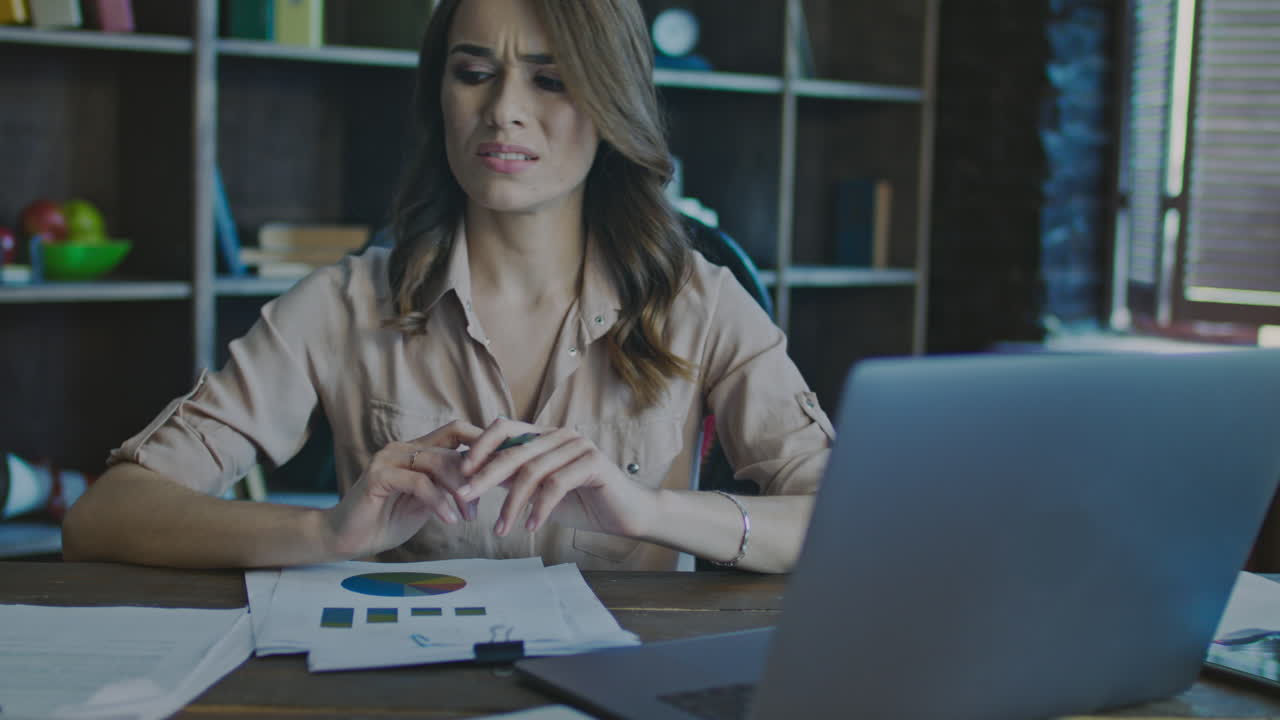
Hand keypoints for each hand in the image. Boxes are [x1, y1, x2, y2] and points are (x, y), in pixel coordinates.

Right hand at [323, 420, 482, 558]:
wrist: (348, 538)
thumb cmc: (388, 520)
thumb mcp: (428, 502)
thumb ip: (448, 487)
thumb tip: (487, 481)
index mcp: (417, 450)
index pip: (456, 431)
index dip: (483, 442)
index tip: (506, 463)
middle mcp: (403, 448)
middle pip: (452, 449)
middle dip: (476, 475)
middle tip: (488, 501)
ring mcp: (389, 459)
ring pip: (437, 463)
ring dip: (459, 491)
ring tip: (469, 516)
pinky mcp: (378, 476)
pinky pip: (419, 483)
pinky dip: (438, 502)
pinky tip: (449, 520)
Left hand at [458, 419, 659, 538]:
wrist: (627, 514)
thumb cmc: (585, 503)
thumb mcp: (541, 491)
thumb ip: (516, 480)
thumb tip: (477, 477)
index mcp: (545, 436)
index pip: (505, 428)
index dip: (481, 446)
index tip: (462, 471)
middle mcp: (560, 435)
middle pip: (514, 450)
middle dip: (486, 475)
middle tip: (465, 495)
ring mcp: (578, 446)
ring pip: (533, 471)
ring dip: (512, 504)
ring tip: (501, 528)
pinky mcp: (593, 463)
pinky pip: (556, 484)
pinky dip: (540, 508)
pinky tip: (532, 527)